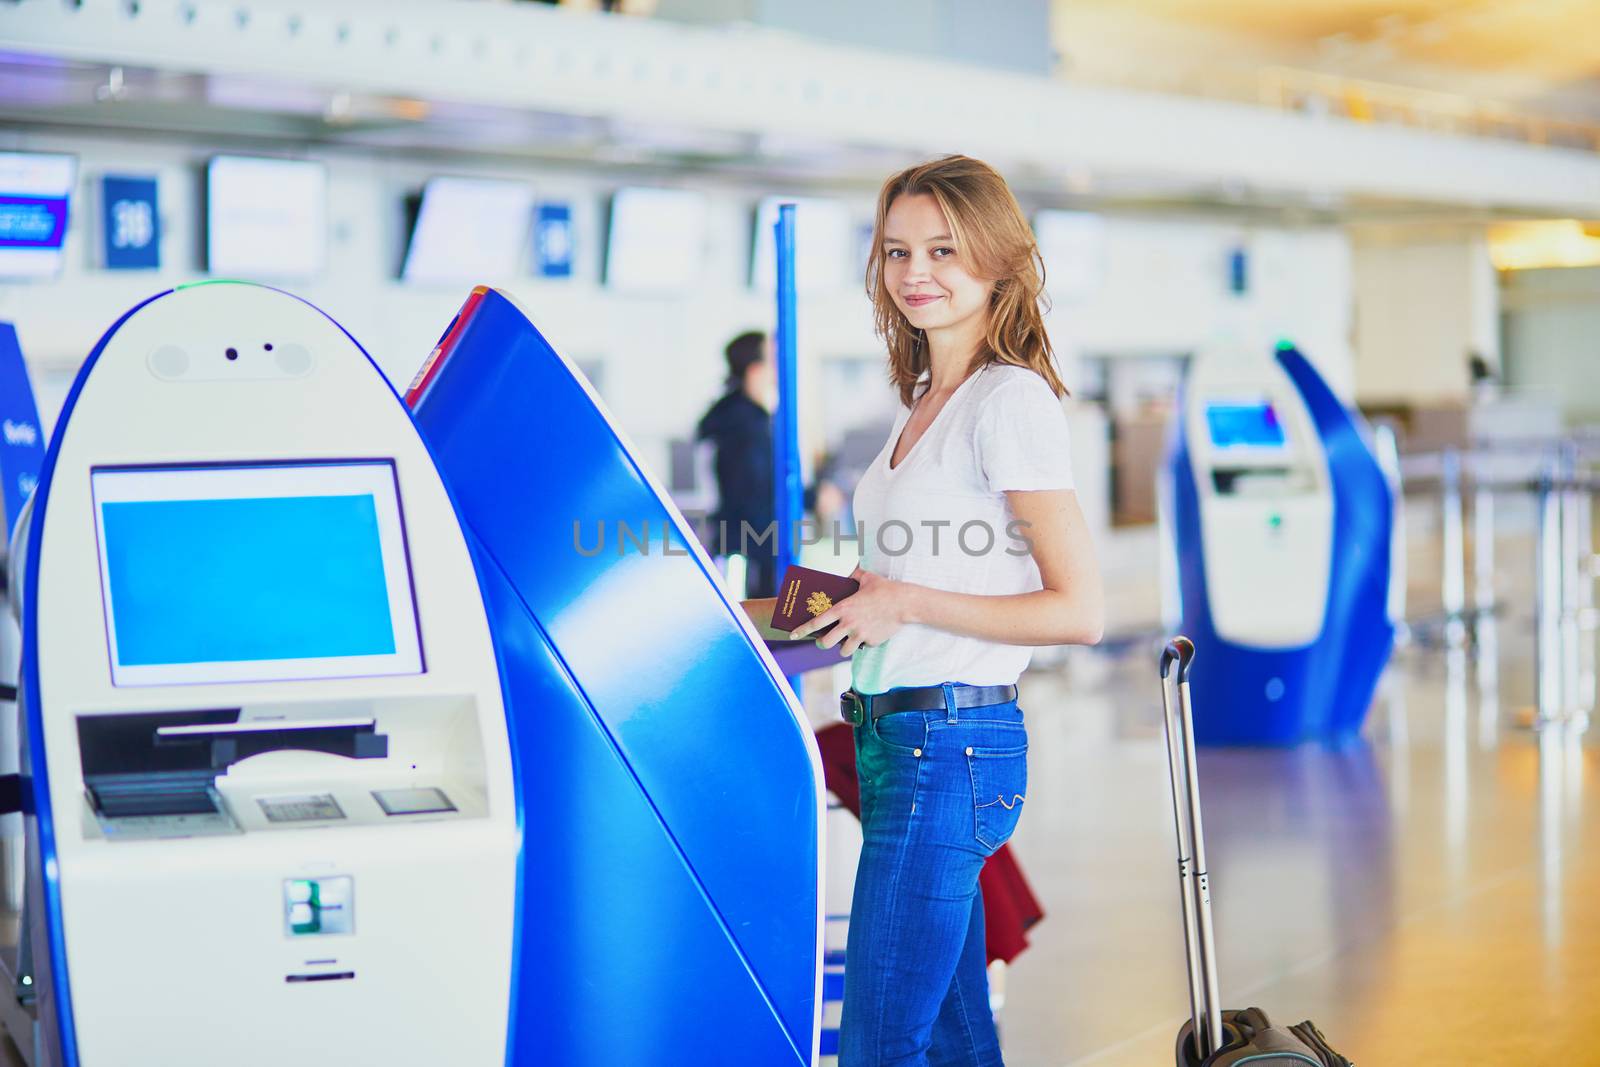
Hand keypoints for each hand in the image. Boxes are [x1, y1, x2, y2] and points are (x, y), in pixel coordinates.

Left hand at [791, 566, 908, 656]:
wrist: (905, 603)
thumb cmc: (885, 589)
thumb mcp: (867, 577)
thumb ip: (854, 574)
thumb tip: (849, 571)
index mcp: (843, 608)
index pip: (816, 622)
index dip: (802, 630)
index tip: (793, 634)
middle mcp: (848, 623)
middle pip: (825, 642)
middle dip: (822, 643)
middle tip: (823, 641)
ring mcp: (860, 634)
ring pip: (842, 651)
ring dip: (842, 648)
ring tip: (846, 642)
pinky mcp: (871, 641)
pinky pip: (862, 647)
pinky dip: (862, 644)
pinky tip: (867, 636)